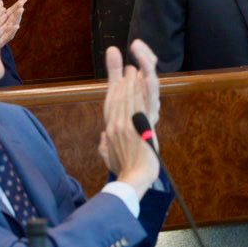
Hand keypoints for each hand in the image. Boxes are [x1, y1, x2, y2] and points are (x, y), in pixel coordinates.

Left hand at [0, 0, 25, 46]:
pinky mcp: (1, 41)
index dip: (18, 5)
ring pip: (13, 25)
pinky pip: (8, 36)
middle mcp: (6, 26)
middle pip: (14, 17)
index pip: (12, 11)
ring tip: (21, 10)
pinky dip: (13, 31)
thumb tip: (1, 2)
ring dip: (18, 17)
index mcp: (4, 20)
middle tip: (22, 4)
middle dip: (19, 11)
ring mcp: (5, 33)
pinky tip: (16, 25)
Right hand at [97, 48, 160, 193]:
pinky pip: (141, 102)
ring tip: (134, 69)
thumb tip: (104, 138)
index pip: (110, 102)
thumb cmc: (123, 171)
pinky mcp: (141, 126)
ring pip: (128, 96)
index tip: (116, 74)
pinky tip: (144, 78)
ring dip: (131, 80)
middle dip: (122, 78)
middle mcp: (116, 123)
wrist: (133, 179)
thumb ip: (105, 145)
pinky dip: (142, 88)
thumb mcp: (110, 157)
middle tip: (127, 67)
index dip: (112, 86)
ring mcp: (127, 124)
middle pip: (118, 95)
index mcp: (110, 129)